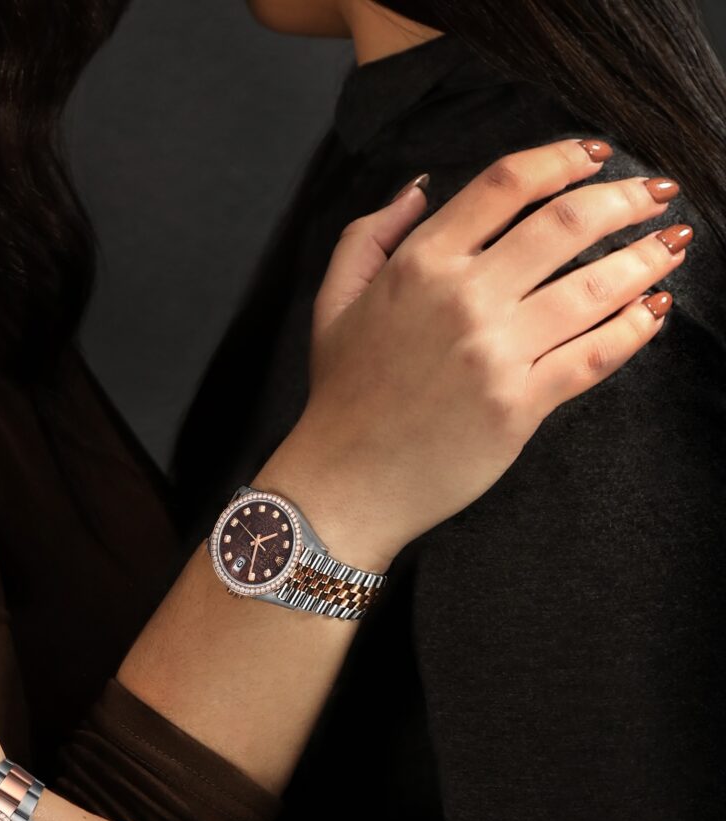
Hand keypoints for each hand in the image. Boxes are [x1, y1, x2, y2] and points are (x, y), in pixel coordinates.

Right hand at [265, 139, 682, 568]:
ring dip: (644, 258)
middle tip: (654, 192)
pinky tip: (654, 309)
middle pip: (565, 225)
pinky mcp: (520, 404)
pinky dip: (634, 328)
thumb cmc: (342, 392)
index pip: (505, 185)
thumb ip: (369, 234)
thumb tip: (420, 189)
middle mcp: (462, 299)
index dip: (560, 159)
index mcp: (418, 265)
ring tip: (672, 244)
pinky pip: (595, 356)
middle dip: (623, 199)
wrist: (346, 479)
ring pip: (593, 288)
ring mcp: (495, 353)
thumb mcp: (334, 300)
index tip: (594, 154)